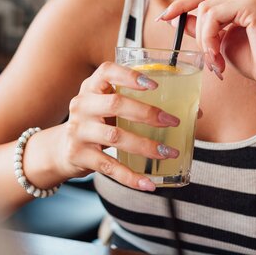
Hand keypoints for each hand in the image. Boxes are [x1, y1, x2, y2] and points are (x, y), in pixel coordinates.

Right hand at [58, 61, 181, 191]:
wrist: (61, 149)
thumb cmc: (97, 122)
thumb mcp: (107, 106)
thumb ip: (139, 104)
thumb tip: (194, 112)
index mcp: (92, 87)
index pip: (106, 72)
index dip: (130, 75)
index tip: (154, 85)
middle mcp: (82, 104)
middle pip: (115, 104)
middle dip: (146, 113)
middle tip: (171, 122)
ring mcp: (78, 130)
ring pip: (115, 136)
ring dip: (145, 145)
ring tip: (168, 152)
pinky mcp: (79, 155)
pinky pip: (109, 166)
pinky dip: (130, 176)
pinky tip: (148, 183)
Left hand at [160, 0, 255, 95]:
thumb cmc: (255, 60)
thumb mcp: (220, 41)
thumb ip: (200, 27)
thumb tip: (173, 16)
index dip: (181, 4)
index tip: (163, 17)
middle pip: (202, 2)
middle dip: (197, 32)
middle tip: (208, 58)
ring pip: (205, 11)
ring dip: (204, 40)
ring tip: (216, 60)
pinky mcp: (253, 4)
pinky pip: (214, 17)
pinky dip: (210, 39)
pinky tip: (219, 55)